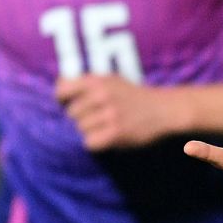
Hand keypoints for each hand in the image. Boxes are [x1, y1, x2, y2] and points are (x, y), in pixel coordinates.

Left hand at [55, 75, 170, 150]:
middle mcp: (102, 95)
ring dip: (90, 130)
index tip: (67, 104)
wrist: (163, 109)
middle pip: (71, 113)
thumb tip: (59, 86)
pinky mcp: (116, 133)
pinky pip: (90, 142)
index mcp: (99, 80)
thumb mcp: (112, 80)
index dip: (62, 99)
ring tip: (106, 126)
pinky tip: (107, 136)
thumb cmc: (133, 95)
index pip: (63, 90)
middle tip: (97, 117)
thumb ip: (87, 83)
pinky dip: (96, 142)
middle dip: (81, 117)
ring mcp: (110, 114)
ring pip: (81, 129)